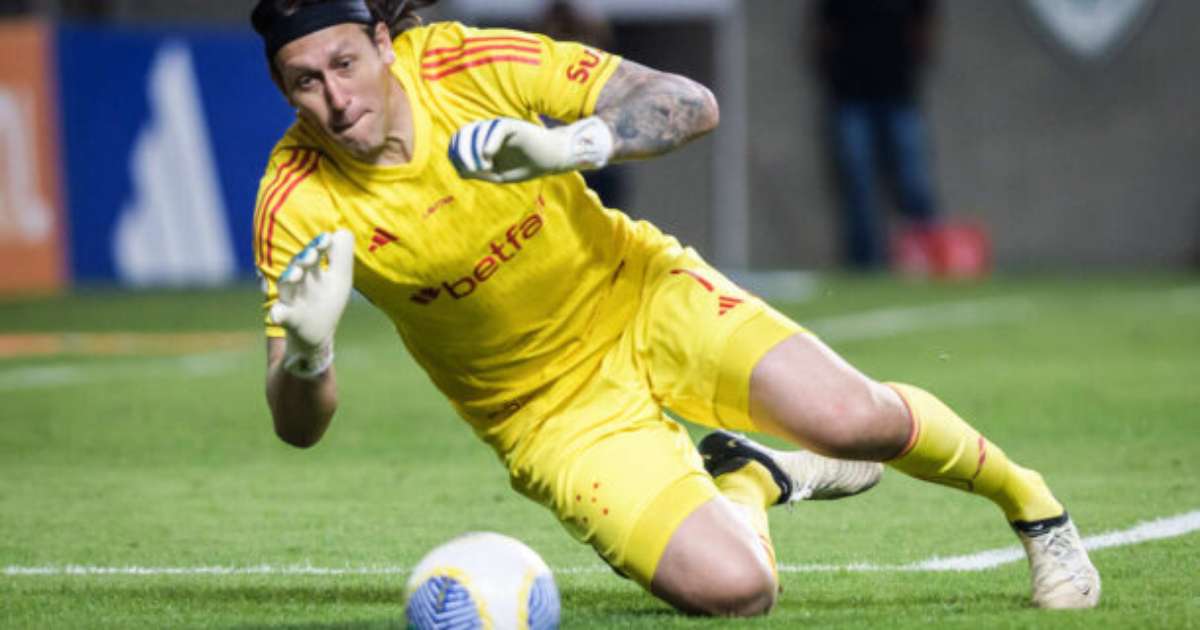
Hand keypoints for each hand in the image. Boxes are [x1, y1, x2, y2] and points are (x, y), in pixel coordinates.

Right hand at [268, 230, 354, 377]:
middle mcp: (300, 282)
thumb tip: (341, 231)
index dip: (319, 246)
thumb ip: (342, 255)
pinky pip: (281, 315)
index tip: (327, 238)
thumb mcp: (340, 277)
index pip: (314, 254)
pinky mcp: (290, 320)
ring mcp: (293, 300)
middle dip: (304, 259)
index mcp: (313, 271)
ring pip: (287, 287)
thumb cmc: (327, 300)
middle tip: (312, 254)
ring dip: (290, 278)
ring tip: (294, 273)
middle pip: (299, 267)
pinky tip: (277, 314)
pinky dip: (278, 314)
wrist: (319, 333)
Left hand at [449, 116, 613, 182]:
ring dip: (474, 153)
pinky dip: (488, 145)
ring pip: (476, 133)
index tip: (468, 171)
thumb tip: (461, 169)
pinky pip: (494, 131)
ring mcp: (499, 126)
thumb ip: (478, 172)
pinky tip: (488, 159)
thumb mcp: (498, 174)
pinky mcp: (513, 125)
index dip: (456, 155)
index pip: (458, 141)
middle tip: (476, 171)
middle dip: (463, 155)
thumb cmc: (527, 166)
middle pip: (463, 135)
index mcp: (482, 139)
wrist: (552, 159)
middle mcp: (488, 129)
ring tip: (486, 169)